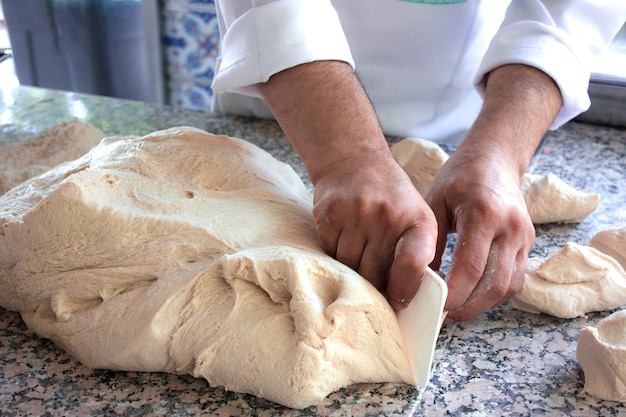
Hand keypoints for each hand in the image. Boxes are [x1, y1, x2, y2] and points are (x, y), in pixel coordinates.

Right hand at [313, 149, 437, 309]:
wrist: (355, 161)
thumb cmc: (390, 199)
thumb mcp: (416, 218)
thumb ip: (416, 255)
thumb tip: (404, 301)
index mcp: (418, 220)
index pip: (413, 264)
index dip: (404, 289)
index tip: (397, 302)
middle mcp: (388, 215)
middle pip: (374, 273)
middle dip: (373, 283)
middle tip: (372, 280)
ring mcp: (357, 212)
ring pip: (349, 266)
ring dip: (351, 269)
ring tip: (357, 254)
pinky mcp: (330, 213)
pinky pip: (330, 252)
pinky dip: (334, 254)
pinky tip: (343, 239)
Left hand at [426, 150, 534, 320]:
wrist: (495, 160)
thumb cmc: (460, 178)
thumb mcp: (435, 201)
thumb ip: (430, 240)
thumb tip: (421, 279)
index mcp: (484, 213)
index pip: (472, 266)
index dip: (455, 293)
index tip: (436, 306)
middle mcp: (510, 227)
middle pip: (494, 283)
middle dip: (468, 307)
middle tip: (444, 315)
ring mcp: (524, 236)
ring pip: (509, 286)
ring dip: (483, 305)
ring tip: (456, 309)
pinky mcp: (528, 243)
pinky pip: (515, 279)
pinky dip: (494, 294)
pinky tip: (473, 295)